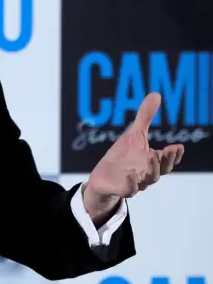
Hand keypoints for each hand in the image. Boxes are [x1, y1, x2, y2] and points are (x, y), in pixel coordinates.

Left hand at [84, 93, 183, 217]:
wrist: (104, 177)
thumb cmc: (122, 156)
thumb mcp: (134, 134)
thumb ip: (145, 117)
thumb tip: (156, 94)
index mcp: (152, 161)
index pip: (168, 160)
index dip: (174, 155)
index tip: (178, 146)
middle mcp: (147, 173)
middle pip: (162, 170)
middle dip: (166, 160)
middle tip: (168, 151)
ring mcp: (136, 182)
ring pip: (148, 180)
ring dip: (152, 170)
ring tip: (153, 158)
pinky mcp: (122, 189)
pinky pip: (129, 189)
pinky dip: (132, 184)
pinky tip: (131, 175)